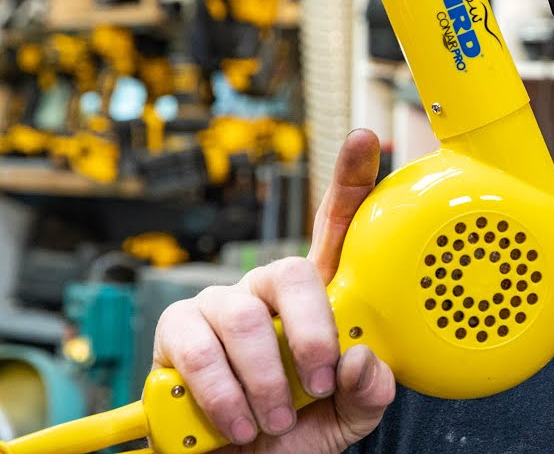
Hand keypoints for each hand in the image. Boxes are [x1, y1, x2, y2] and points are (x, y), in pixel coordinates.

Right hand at [151, 130, 395, 452]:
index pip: (335, 229)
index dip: (351, 181)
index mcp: (314, 299)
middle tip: (320, 383)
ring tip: (273, 422)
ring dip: (263, 380)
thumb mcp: (349, 417)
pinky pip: (196, 355)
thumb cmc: (297, 431)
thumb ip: (369, 390)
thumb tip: (362, 360)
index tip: (369, 139)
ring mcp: (214, 308)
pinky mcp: (172, 337)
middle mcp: (264, 292)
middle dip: (310, 333)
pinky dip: (222, 399)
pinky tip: (235, 425)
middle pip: (287, 271)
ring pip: (241, 319)